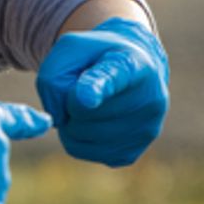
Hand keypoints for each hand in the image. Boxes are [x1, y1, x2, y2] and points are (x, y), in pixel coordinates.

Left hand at [36, 17, 168, 166]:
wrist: (128, 69)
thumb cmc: (93, 57)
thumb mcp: (69, 50)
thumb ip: (54, 78)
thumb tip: (60, 119)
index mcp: (131, 64)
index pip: (112, 77)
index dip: (98, 87)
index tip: (86, 97)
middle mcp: (148, 99)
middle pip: (80, 110)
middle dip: (68, 99)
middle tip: (83, 86)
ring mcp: (145, 131)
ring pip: (77, 133)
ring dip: (69, 118)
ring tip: (88, 102)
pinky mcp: (130, 154)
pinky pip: (79, 149)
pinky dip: (72, 136)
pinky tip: (88, 120)